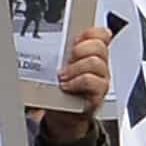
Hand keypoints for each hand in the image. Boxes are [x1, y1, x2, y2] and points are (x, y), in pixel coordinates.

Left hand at [39, 25, 112, 145]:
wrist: (62, 113)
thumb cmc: (60, 88)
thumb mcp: (57, 65)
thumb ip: (58, 51)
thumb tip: (44, 38)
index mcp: (91, 53)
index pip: (101, 34)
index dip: (89, 33)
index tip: (74, 40)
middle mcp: (99, 64)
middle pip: (99, 46)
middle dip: (79, 49)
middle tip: (67, 59)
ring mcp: (101, 79)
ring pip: (95, 62)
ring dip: (75, 68)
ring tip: (63, 76)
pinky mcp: (99, 95)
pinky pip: (92, 82)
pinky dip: (77, 82)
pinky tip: (67, 86)